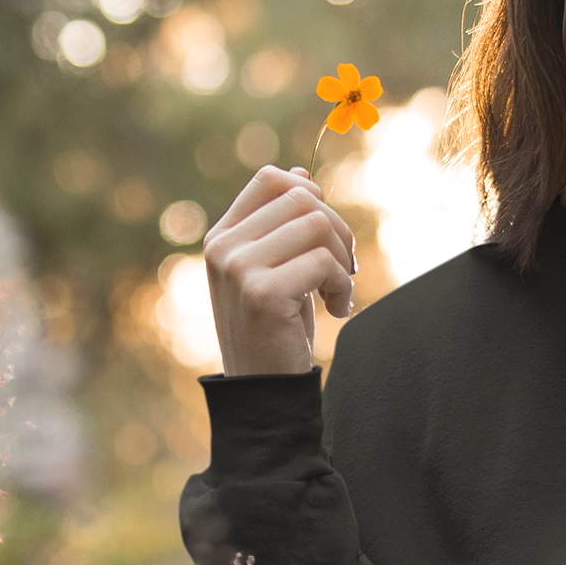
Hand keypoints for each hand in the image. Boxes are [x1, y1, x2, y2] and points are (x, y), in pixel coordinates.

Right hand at [203, 165, 357, 375]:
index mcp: (222, 237)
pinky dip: (343, 285)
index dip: (310, 197)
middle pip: (303, 198)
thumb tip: (300, 173)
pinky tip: (336, 310)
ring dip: (343, 260)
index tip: (322, 238)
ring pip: (317, 224)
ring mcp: (238, 268)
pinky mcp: (262, 292)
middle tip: (343, 271)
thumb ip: (283, 225)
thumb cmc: (276, 329)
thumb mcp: (278, 269)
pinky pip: (324, 261)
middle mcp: (223, 248)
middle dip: (338, 232)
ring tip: (338, 292)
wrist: (265, 391)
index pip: (270, 179)